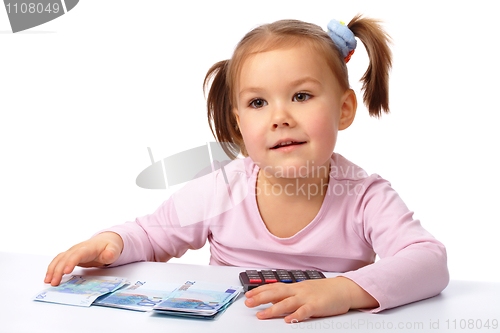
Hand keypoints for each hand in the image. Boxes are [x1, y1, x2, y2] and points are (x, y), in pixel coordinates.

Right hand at [44, 232, 123, 285]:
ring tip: (48, 281)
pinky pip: (58, 261)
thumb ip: (111, 253)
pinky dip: (52, 268)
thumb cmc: (109, 246)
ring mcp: (72, 252)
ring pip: (59, 259)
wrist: (105, 240)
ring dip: (52, 270)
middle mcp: (77, 249)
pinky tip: (49, 277)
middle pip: (65, 258)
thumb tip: (108, 255)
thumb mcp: (114, 249)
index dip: (71, 262)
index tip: (66, 271)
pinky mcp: (69, 256)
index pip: (78, 254)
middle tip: (54, 283)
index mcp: (88, 248)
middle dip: (58, 270)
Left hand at [244, 276, 377, 322]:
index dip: (260, 290)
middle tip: (248, 303)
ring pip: (287, 303)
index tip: (248, 294)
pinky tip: (288, 320)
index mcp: (295, 287)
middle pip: (276, 293)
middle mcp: (299, 290)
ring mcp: (307, 298)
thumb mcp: (304, 289)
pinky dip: (296, 315)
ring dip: (273, 309)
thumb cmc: (324, 291)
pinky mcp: (317, 306)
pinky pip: (304, 311)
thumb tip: (274, 297)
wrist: (344, 289)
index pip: (274, 287)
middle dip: (260, 298)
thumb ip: (290, 294)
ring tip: (261, 315)